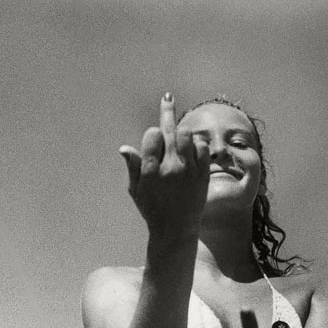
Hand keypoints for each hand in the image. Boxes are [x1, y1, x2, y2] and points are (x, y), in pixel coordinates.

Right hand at [119, 93, 209, 241]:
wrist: (176, 230)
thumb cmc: (152, 209)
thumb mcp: (136, 191)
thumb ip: (133, 167)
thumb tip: (125, 148)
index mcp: (151, 171)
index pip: (153, 135)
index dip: (153, 133)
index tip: (153, 137)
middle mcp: (171, 168)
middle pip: (171, 130)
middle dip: (167, 111)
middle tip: (167, 97)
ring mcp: (189, 171)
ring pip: (188, 135)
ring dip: (182, 132)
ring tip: (178, 134)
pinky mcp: (203, 175)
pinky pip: (203, 148)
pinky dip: (196, 144)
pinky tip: (191, 148)